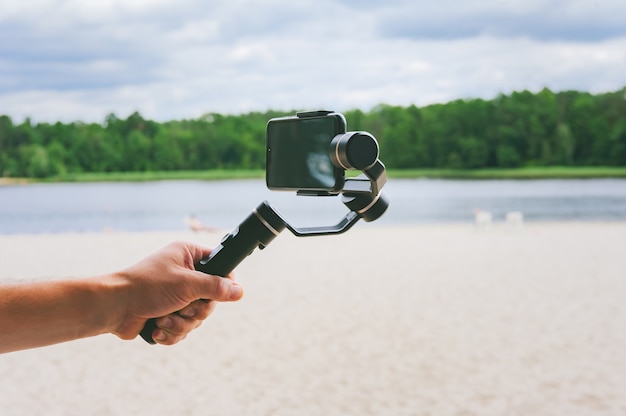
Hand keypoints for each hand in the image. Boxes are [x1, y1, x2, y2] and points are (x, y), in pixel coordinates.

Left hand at [109, 241, 243, 344]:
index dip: (222, 283)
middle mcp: (184, 274)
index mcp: (188, 256)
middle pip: (210, 299)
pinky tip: (156, 328)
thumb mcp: (187, 284)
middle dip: (195, 311)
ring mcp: (175, 295)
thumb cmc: (146, 287)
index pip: (220, 267)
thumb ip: (216, 287)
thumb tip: (240, 291)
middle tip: (183, 308)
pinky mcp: (166, 314)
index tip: (220, 294)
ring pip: (196, 318)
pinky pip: (182, 329)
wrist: (113, 308)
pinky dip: (171, 332)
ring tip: (163, 319)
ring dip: (181, 324)